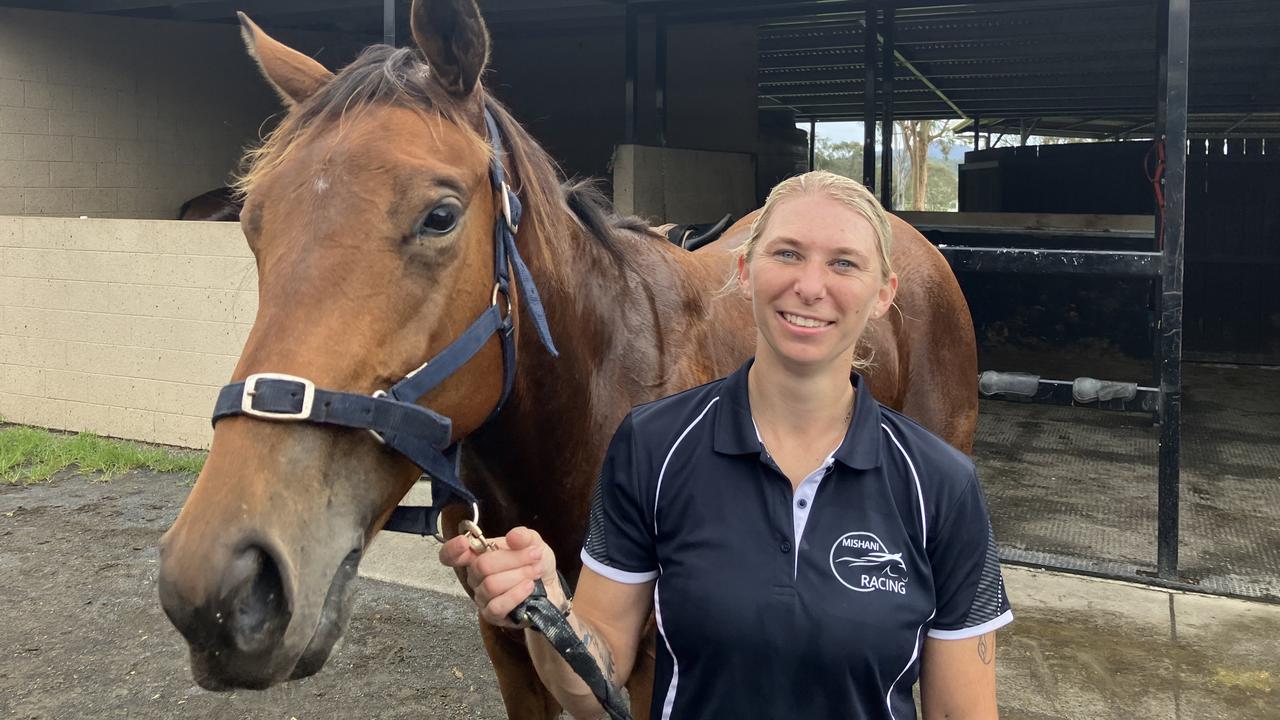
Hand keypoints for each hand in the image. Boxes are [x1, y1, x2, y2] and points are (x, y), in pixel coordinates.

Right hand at [439, 526, 560, 627]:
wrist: (551, 586)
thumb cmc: (535, 563)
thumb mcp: (533, 542)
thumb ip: (523, 536)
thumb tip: (512, 536)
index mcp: (478, 555)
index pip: (450, 555)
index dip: (452, 550)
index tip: (464, 543)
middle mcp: (476, 577)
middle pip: (481, 566)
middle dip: (512, 559)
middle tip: (535, 555)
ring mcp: (483, 597)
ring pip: (491, 585)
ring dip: (519, 575)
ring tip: (536, 571)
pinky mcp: (493, 616)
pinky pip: (497, 606)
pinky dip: (515, 594)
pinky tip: (529, 587)